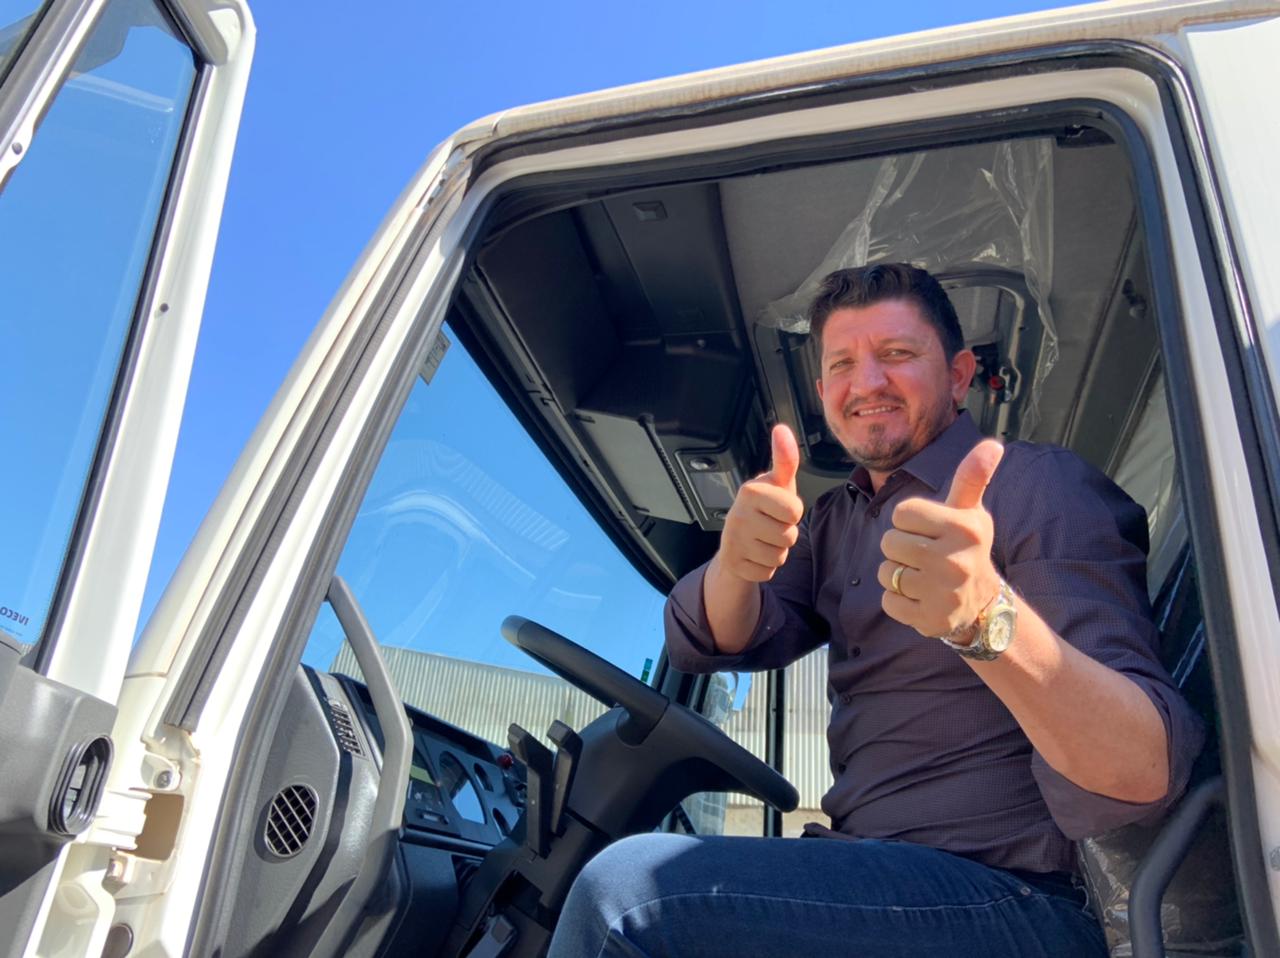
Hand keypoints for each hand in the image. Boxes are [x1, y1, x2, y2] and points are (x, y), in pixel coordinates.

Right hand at [714, 424, 803, 582]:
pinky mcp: (734, 564)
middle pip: (789, 536)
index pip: (794, 510)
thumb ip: (785, 459)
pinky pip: (768, 572)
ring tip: (763, 539)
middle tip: (771, 525)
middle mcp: (738, 514)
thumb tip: (781, 428)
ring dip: (777, 551)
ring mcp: (733, 541)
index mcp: (750, 490)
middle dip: (786, 534)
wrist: (735, 540)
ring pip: (780, 556)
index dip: (792, 512)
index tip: (778, 508)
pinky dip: (766, 566)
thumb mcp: (777, 483)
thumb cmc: (764, 506)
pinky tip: (755, 554)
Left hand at [878, 440, 1004, 636]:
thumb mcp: (971, 511)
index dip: (909, 520)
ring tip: (923, 576)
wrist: (982, 604)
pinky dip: (898, 600)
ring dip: (897, 574)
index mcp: (965, 528)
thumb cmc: (967, 547)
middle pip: (889, 542)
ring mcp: (942, 593)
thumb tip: (993, 444)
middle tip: (925, 556)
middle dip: (900, 547)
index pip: (902, 512)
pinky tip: (920, 597)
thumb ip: (973, 477)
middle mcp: (955, 560)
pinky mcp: (930, 619)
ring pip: (886, 572)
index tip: (929, 530)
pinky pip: (888, 601)